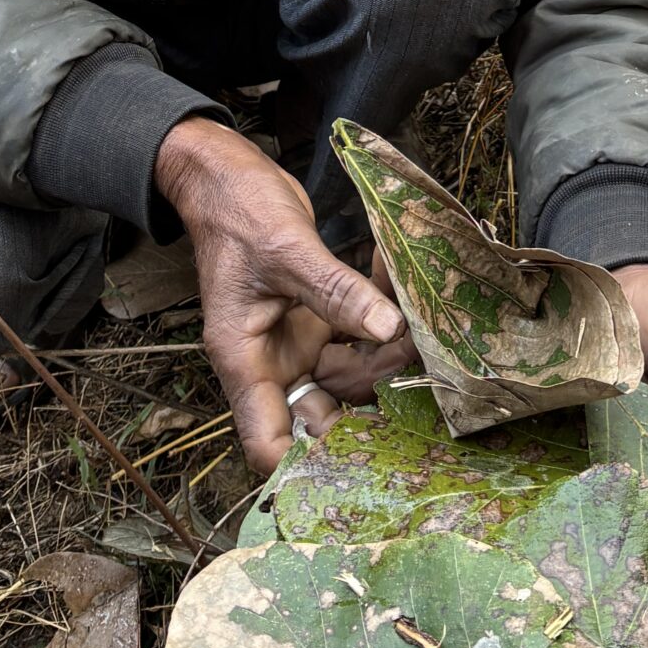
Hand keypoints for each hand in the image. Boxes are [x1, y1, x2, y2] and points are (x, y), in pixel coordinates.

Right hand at [154, 117, 405, 472]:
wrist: (228, 176)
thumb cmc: (237, 211)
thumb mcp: (287, 248)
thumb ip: (337, 291)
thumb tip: (388, 327)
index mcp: (245, 361)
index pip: (268, 442)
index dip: (306, 469)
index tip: (360, 470)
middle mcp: (271, 363)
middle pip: (325, 413)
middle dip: (373, 399)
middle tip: (419, 369)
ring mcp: (296, 344)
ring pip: (352, 375)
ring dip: (388, 349)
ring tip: (413, 306)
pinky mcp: (316, 322)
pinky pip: (357, 338)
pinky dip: (381, 318)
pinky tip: (397, 285)